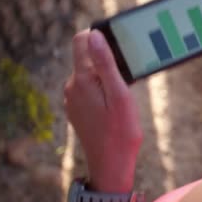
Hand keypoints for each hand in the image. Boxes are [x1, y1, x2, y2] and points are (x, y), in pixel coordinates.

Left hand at [64, 30, 142, 191]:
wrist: (110, 166)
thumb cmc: (120, 132)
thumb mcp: (120, 95)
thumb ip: (106, 64)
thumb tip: (94, 35)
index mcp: (81, 79)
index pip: (81, 41)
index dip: (100, 37)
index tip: (119, 46)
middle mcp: (72, 87)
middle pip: (88, 58)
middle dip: (108, 61)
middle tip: (129, 77)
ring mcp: (72, 100)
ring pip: (89, 75)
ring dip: (107, 77)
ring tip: (125, 95)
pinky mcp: (77, 110)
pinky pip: (89, 89)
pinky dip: (103, 90)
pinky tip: (116, 106)